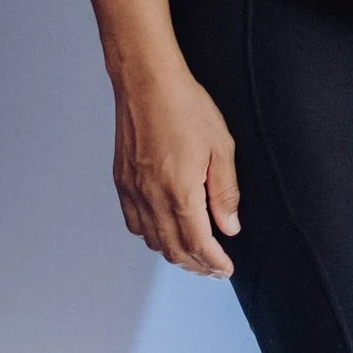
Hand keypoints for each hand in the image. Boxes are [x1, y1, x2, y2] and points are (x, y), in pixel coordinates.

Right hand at [110, 62, 240, 276]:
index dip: (213, 262)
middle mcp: (151, 197)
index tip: (226, 269)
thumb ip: (225, 191)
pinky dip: (151, 236)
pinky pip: (134, 222)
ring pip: (151, 240)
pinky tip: (164, 232)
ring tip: (194, 255)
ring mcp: (133, 191)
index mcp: (179, 191)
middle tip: (214, 268)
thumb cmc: (186, 107)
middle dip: (196, 264)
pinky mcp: (122, 181)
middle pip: (172, 248)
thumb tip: (229, 226)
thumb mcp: (221, 146)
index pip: (197, 243)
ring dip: (173, 253)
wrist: (146, 82)